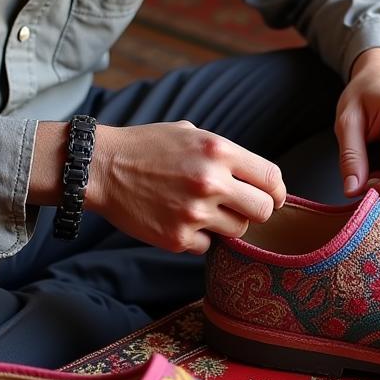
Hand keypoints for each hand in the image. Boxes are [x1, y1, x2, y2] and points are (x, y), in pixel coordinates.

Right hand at [87, 121, 285, 254]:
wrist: (102, 168)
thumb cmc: (148, 147)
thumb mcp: (193, 133)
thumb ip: (227, 155)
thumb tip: (259, 179)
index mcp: (219, 151)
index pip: (272, 179)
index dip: (277, 191)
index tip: (273, 197)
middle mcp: (211, 182)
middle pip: (264, 210)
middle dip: (257, 210)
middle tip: (241, 207)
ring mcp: (195, 213)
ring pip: (238, 231)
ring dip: (227, 223)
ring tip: (203, 209)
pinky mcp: (177, 238)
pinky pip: (208, 245)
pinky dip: (199, 237)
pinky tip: (180, 220)